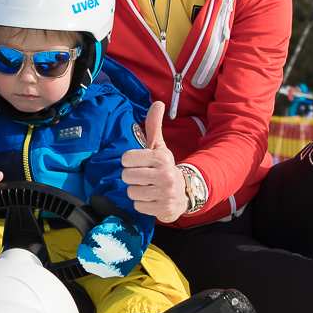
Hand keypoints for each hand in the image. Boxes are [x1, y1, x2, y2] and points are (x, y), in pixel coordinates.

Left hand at [121, 101, 185, 222]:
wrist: (185, 192)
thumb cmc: (165, 167)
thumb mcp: (160, 148)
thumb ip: (154, 126)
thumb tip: (158, 103)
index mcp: (161, 157)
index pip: (127, 158)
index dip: (129, 162)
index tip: (137, 163)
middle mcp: (164, 175)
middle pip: (127, 176)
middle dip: (132, 178)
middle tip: (142, 178)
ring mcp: (164, 193)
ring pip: (131, 192)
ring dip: (136, 192)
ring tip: (147, 188)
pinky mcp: (163, 209)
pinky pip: (138, 206)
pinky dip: (142, 204)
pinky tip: (151, 199)